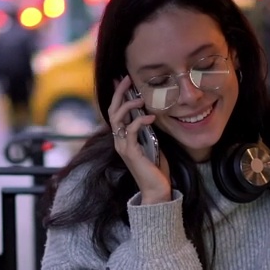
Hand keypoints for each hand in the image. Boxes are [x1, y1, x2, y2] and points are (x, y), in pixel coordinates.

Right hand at [108, 77, 169, 204]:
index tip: (122, 79)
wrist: (156, 190)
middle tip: (126, 78)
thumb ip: (148, 131)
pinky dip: (141, 121)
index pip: (116, 112)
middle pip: (112, 111)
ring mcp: (123, 146)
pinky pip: (132, 131)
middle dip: (119, 93)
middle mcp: (119, 141)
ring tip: (141, 98)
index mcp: (123, 138)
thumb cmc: (156, 169)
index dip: (118, 95)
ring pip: (118, 119)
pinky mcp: (130, 152)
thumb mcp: (153, 144)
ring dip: (128, 105)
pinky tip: (152, 117)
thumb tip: (151, 115)